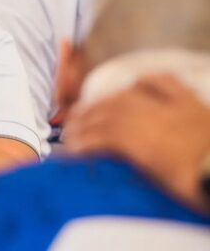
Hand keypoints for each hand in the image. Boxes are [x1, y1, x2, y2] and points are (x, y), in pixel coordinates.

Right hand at [63, 74, 209, 210]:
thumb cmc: (202, 184)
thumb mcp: (164, 184)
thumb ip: (138, 165)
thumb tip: (116, 158)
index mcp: (146, 143)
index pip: (104, 135)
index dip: (83, 140)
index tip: (68, 147)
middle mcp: (155, 119)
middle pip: (112, 111)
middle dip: (87, 116)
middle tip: (70, 123)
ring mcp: (174, 107)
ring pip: (130, 95)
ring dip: (106, 98)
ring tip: (91, 105)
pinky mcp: (192, 103)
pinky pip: (166, 82)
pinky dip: (146, 79)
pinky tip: (134, 81)